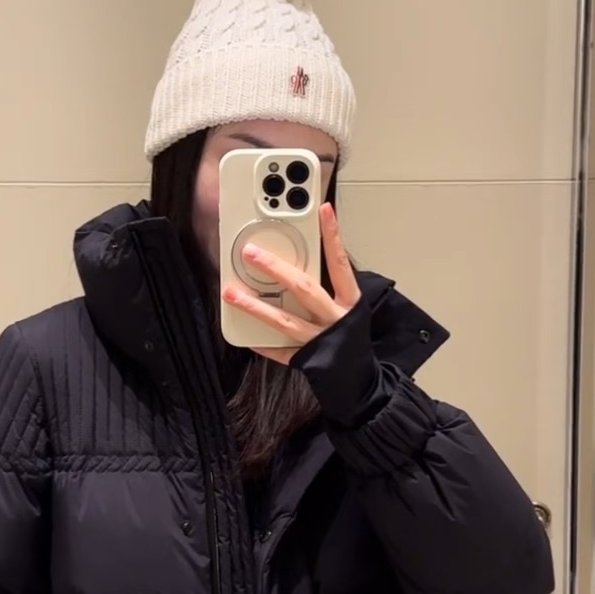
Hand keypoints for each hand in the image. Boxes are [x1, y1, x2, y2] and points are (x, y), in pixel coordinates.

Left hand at [222, 202, 360, 363]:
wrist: (363, 383)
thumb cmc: (351, 339)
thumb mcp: (348, 308)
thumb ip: (327, 287)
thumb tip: (294, 262)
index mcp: (349, 302)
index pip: (340, 262)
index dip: (333, 235)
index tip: (323, 210)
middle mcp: (336, 319)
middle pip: (304, 288)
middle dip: (275, 269)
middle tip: (251, 253)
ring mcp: (321, 341)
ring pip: (284, 321)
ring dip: (255, 306)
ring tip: (231, 293)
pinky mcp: (308, 361)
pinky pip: (280, 351)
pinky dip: (262, 344)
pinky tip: (244, 336)